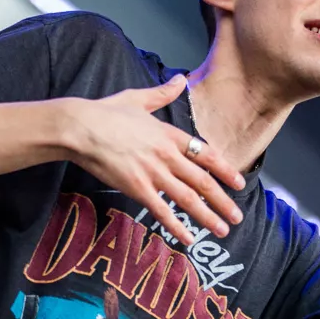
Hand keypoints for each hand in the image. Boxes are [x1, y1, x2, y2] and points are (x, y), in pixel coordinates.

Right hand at [62, 75, 244, 244]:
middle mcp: (167, 155)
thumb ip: (162, 93)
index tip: (239, 182)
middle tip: (237, 216)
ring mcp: (153, 173)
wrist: (80, 128)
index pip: (206, 154)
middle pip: (203, 181)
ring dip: (207, 216)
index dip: (225, 170)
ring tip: (222, 230)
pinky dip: (176, 226)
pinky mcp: (136, 188)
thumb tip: (180, 79)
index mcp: (169, 135)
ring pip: (187, 198)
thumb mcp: (137, 98)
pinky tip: (188, 239)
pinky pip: (161, 211)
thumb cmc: (104, 113)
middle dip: (222, 201)